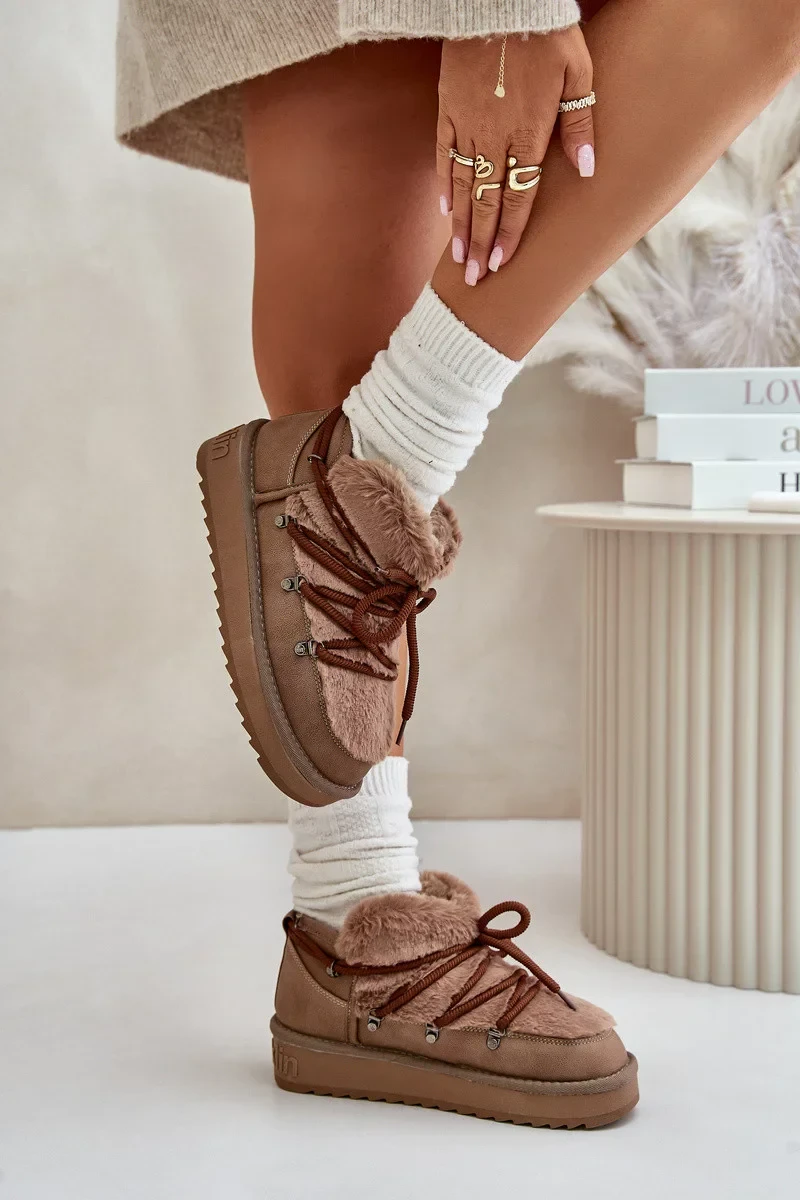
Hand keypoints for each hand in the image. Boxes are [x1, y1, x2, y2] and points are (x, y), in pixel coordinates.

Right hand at [437, 30, 594, 284]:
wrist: (501, 1)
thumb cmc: (547, 34)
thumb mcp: (578, 74)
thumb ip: (580, 125)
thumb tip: (587, 170)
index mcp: (528, 135)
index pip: (518, 197)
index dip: (509, 233)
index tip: (501, 262)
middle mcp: (494, 138)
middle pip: (486, 202)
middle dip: (480, 243)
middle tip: (474, 277)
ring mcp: (467, 126)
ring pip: (462, 186)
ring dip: (460, 225)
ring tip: (458, 258)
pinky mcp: (448, 110)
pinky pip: (443, 155)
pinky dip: (444, 185)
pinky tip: (444, 211)